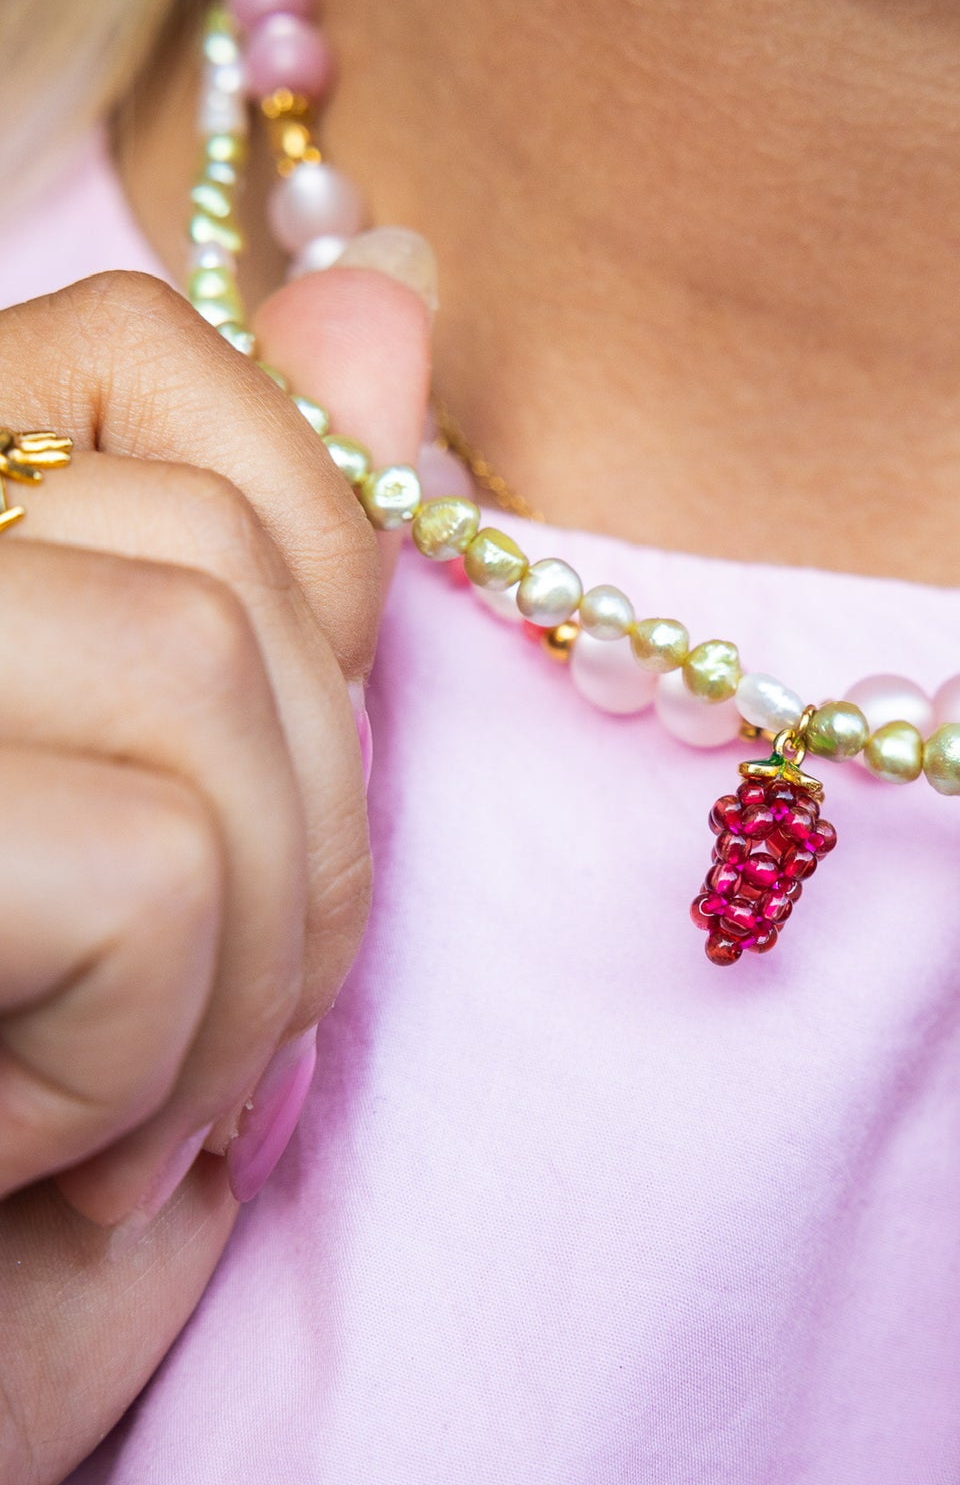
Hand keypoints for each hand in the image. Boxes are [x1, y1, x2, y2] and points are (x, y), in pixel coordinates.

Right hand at [0, 262, 427, 1484]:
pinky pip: (143, 857)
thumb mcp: (181, 862)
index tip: (261, 798)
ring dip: (240, 962)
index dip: (297, 567)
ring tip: (113, 1114)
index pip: (142, 354)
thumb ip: (267, 578)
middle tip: (192, 1044)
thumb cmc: (5, 1207)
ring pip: (197, 665)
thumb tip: (395, 277)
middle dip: (302, 839)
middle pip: (213, 545)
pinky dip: (149, 1053)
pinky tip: (26, 1164)